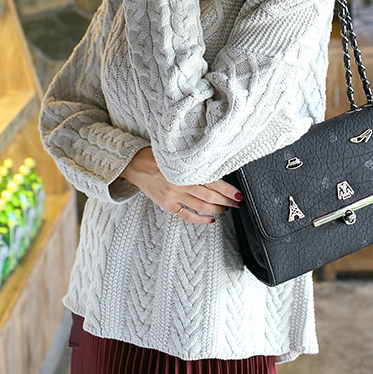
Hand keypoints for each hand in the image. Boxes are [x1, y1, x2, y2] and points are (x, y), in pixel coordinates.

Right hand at [122, 148, 242, 224]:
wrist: (134, 165)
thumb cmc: (156, 156)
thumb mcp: (175, 154)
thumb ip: (193, 162)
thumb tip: (216, 168)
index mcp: (183, 169)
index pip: (211, 181)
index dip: (227, 189)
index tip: (238, 194)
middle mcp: (179, 184)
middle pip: (209, 196)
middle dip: (227, 201)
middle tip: (238, 202)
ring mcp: (173, 196)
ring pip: (201, 207)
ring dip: (218, 209)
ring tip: (227, 208)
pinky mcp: (167, 205)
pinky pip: (188, 216)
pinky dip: (201, 219)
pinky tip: (211, 219)